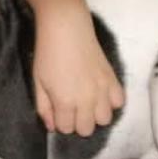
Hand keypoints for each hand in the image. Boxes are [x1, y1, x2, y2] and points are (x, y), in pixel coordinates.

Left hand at [32, 6, 124, 135]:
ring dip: (94, 114)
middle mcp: (87, 101)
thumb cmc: (47, 53)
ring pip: (105, 120)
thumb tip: (52, 127)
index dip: (60, 121)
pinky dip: (110, 102)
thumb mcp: (38, 81)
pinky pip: (119, 103)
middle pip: (87, 129)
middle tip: (70, 105)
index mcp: (65, 102)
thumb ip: (44, 107)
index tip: (57, 108)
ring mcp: (103, 91)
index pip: (66, 129)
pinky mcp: (114, 80)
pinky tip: (100, 92)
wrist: (66, 28)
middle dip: (77, 121)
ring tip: (86, 100)